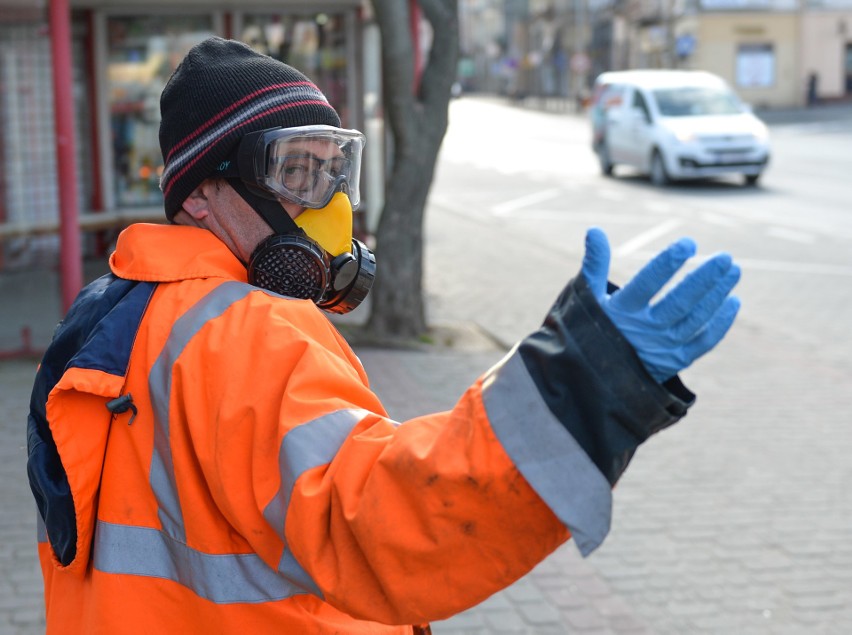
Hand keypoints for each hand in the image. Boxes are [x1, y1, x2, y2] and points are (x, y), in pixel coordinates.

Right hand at [581, 227, 740, 381]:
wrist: (593, 379)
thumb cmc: (591, 329)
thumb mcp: (588, 298)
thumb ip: (595, 264)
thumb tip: (595, 230)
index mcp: (621, 311)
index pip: (648, 282)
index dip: (669, 262)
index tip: (689, 244)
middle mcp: (644, 330)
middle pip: (680, 301)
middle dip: (705, 278)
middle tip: (725, 257)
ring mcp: (662, 347)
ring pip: (697, 318)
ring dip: (717, 294)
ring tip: (733, 271)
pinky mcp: (675, 362)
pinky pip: (704, 342)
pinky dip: (721, 323)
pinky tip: (732, 301)